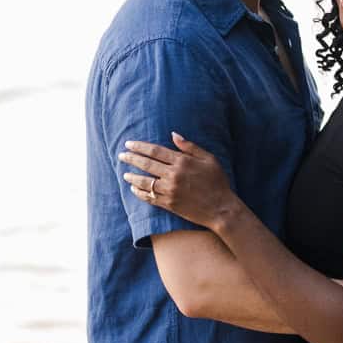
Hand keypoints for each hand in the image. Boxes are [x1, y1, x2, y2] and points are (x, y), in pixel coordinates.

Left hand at [120, 133, 234, 231]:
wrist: (221, 209)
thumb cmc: (217, 182)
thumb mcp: (209, 159)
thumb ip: (190, 146)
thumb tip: (173, 134)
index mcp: (182, 161)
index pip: (155, 151)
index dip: (139, 146)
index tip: (129, 144)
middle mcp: (173, 175)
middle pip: (146, 164)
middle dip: (131, 158)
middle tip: (121, 155)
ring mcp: (170, 191)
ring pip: (144, 182)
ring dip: (132, 176)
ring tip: (125, 173)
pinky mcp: (169, 204)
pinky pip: (149, 197)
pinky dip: (139, 192)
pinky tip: (134, 189)